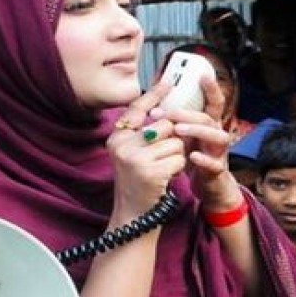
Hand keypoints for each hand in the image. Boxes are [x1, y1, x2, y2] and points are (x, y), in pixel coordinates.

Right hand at [108, 83, 184, 218]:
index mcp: (117, 137)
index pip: (137, 108)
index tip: (169, 80)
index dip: (154, 94)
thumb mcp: (134, 154)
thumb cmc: (139, 182)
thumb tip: (164, 110)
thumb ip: (144, 133)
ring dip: (177, 156)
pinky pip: (178, 159)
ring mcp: (134, 158)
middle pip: (165, 125)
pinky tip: (166, 178)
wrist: (135, 216)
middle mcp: (122, 145)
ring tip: (162, 169)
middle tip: (163, 157)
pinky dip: (178, 168)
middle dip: (173, 139)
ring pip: (175, 142)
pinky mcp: (149, 171)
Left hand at [152, 73, 237, 210]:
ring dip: (198, 131)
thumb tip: (154, 105)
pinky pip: (215, 164)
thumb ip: (176, 123)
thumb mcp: (186, 139)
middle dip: (188, 113)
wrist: (210, 189)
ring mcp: (219, 153)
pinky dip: (204, 159)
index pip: (213, 103)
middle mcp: (216, 135)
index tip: (203, 75)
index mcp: (208, 126)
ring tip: (179, 130)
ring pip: (218, 137)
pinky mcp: (218, 171)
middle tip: (168, 113)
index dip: (211, 88)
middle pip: (209, 118)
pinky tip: (192, 156)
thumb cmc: (194, 160)